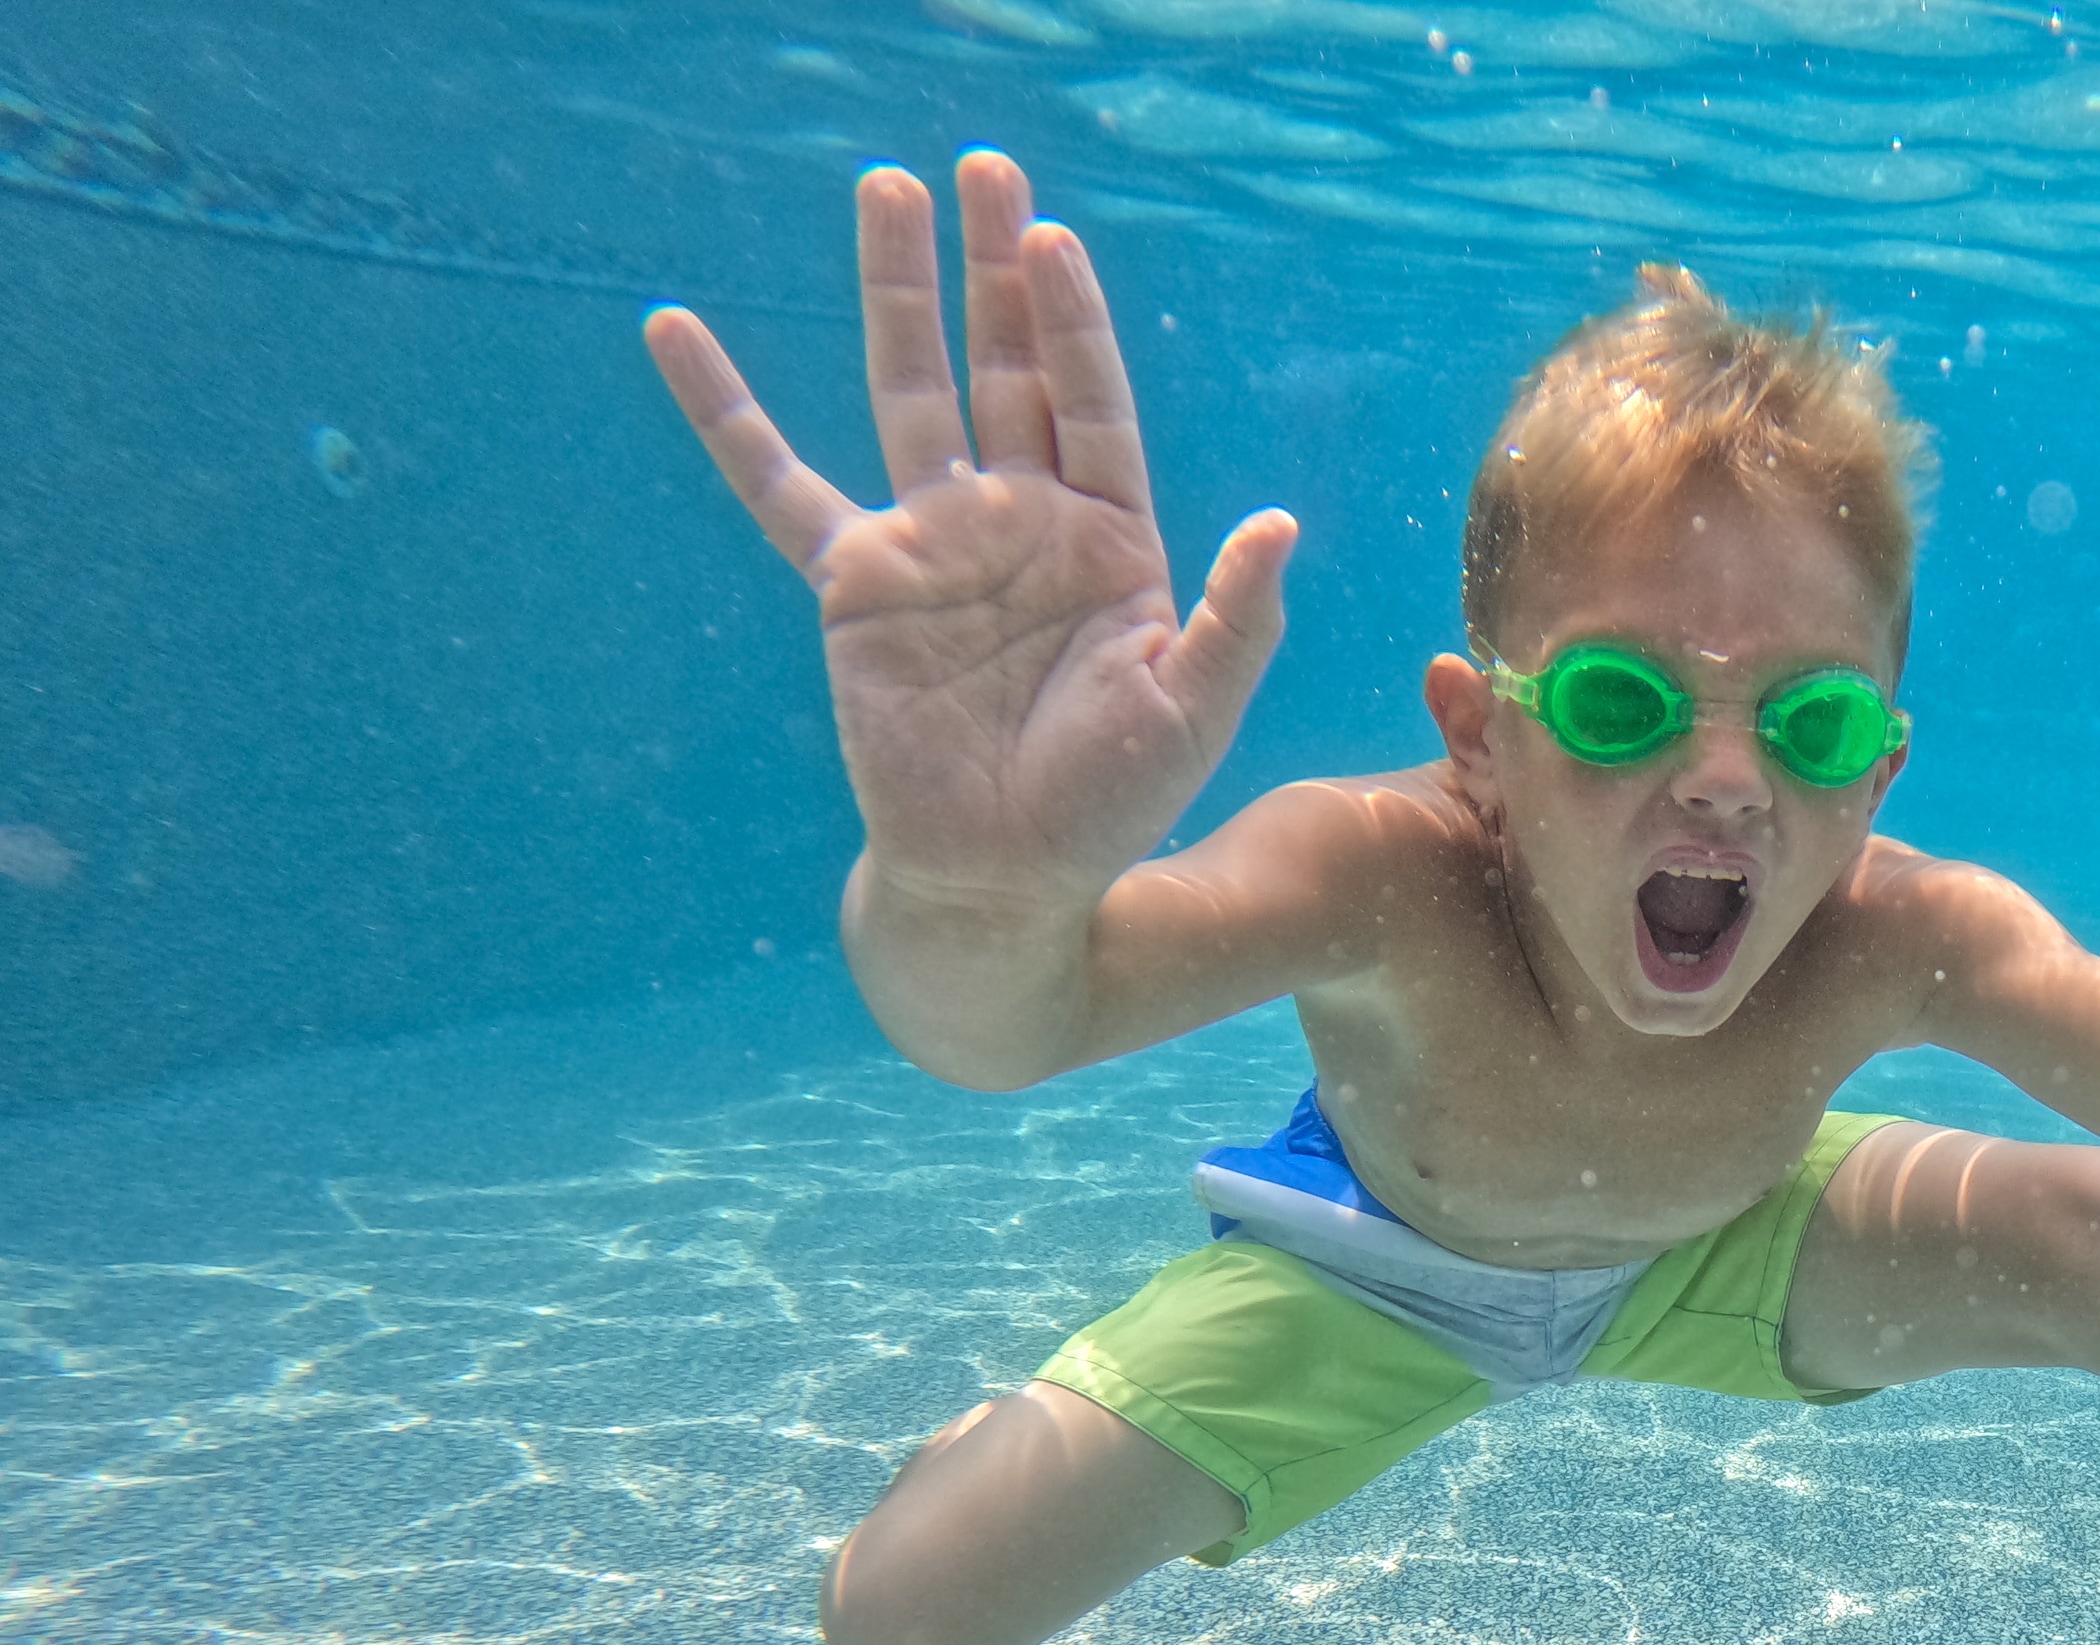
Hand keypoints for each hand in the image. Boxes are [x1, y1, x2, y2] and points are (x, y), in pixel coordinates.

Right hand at [643, 152, 1292, 922]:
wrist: (1005, 878)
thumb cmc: (1108, 808)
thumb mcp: (1191, 711)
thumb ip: (1235, 617)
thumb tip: (1280, 523)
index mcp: (1110, 544)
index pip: (1091, 406)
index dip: (1073, 324)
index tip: (1053, 240)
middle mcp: (1022, 526)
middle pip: (1007, 368)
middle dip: (998, 271)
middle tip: (988, 170)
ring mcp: (936, 547)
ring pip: (910, 391)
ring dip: (900, 294)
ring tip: (888, 188)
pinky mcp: (857, 583)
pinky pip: (776, 483)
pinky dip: (725, 413)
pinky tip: (677, 333)